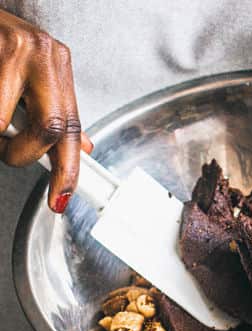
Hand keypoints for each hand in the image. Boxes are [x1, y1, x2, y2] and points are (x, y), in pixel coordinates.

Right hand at [0, 10, 92, 211]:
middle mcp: (43, 55)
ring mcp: (15, 49)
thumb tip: (82, 149)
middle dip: (26, 154)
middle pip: (51, 128)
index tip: (61, 197)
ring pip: (4, 121)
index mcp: (57, 65)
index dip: (68, 169)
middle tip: (10, 154)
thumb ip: (54, 109)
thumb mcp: (33, 74)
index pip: (73, 126)